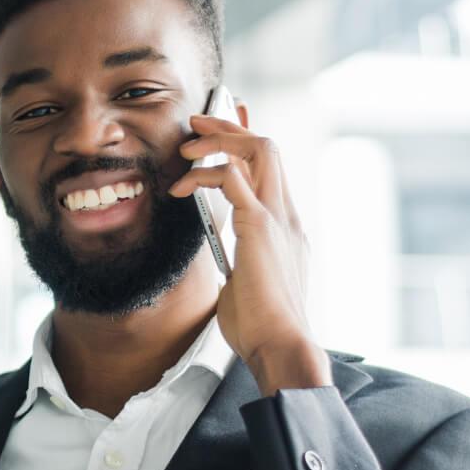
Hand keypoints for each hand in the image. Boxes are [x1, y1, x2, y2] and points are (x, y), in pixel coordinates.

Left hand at [169, 111, 330, 395]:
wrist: (280, 344)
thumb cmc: (261, 325)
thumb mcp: (247, 282)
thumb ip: (238, 259)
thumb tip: (223, 251)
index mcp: (287, 228)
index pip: (271, 169)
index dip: (246, 143)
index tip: (220, 132)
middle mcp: (287, 216)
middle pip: (267, 148)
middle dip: (230, 128)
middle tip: (196, 124)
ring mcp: (277, 218)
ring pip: (258, 150)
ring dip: (218, 141)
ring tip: (186, 149)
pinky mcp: (260, 226)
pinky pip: (232, 178)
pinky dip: (205, 174)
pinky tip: (182, 189)